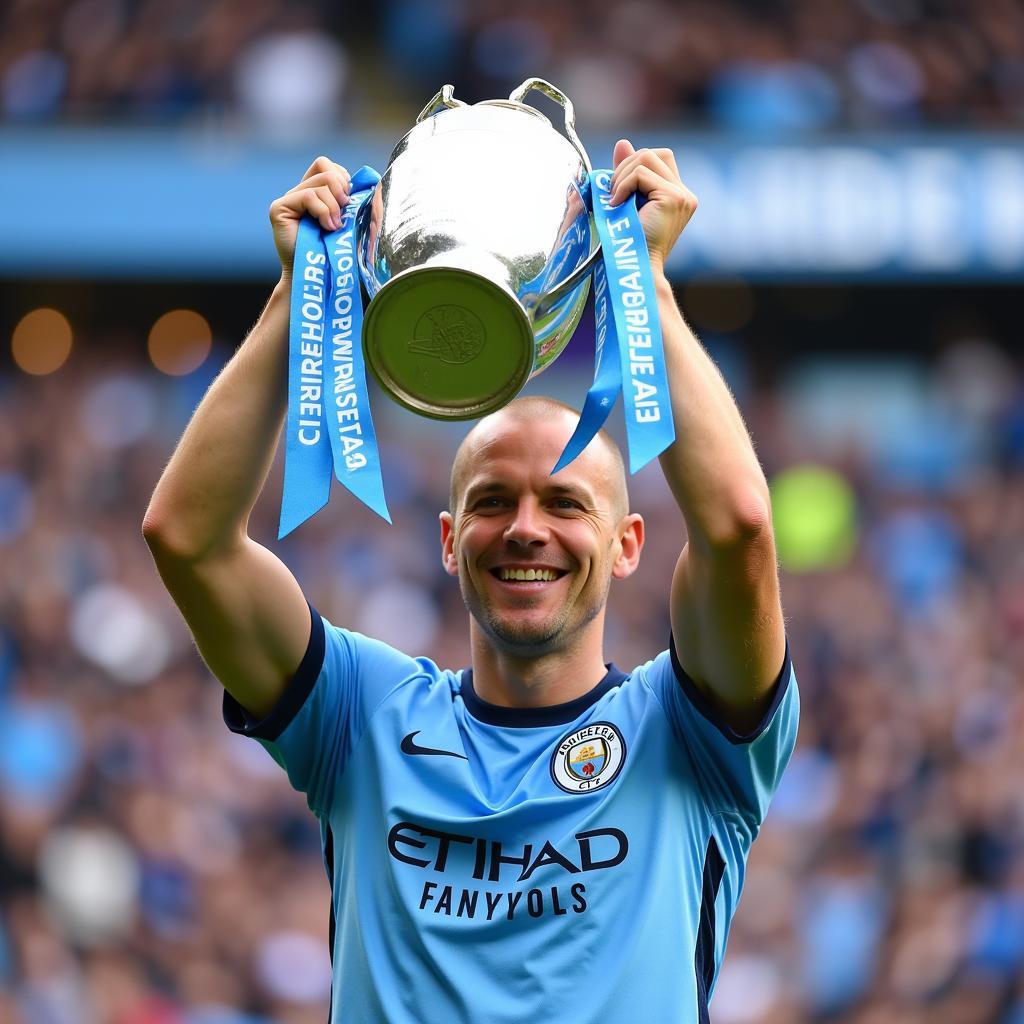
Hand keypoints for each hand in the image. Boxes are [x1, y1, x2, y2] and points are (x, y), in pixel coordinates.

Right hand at [269, 156, 350, 277]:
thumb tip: (373, 182)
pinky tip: (326, 228)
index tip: (348, 204)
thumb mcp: (351, 221)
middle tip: (342, 216)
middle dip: (341, 191)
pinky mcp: (279, 208)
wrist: (318, 276)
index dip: (343, 180)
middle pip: (325, 168)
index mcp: (315, 192)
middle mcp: (299, 192)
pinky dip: (323, 211)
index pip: (328, 165)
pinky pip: (309, 196)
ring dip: (334, 207)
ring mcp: (288, 199)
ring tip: (333, 228)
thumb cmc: (336, 252)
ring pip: (322, 184)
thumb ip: (355, 200)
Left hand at [608, 141, 696, 273]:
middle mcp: (685, 194)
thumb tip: (622, 143)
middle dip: (625, 168)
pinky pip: (640, 173)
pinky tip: (616, 204)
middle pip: (653, 153)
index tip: (616, 188)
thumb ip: (627, 174)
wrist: (635, 269)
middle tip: (611, 196)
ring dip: (622, 176)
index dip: (633, 164)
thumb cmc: (628, 244)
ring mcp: (682, 195)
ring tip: (614, 201)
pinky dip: (622, 185)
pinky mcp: (672, 198)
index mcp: (677, 196)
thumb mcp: (626, 203)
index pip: (658, 159)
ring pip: (646, 158)